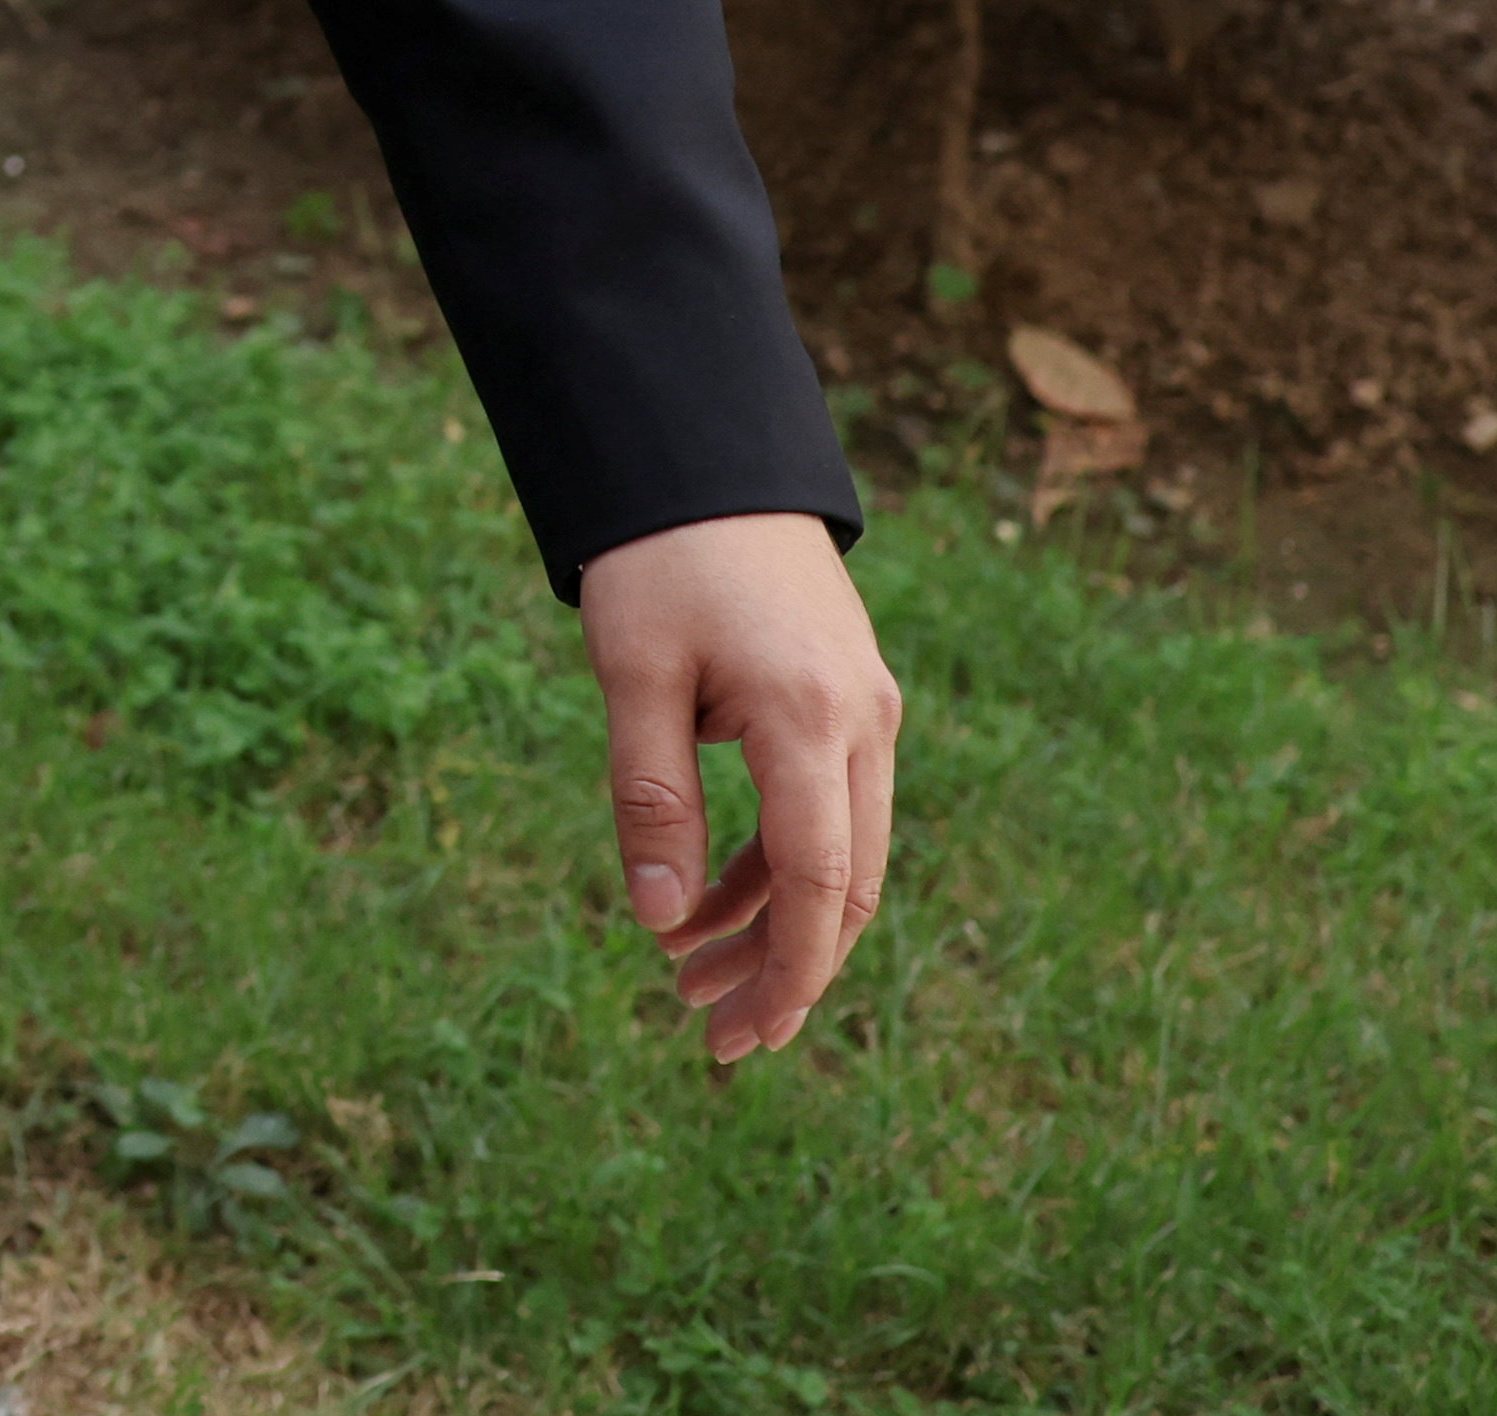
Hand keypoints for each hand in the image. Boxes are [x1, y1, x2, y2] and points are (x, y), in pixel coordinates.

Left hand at [579, 510, 902, 1068]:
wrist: (707, 461)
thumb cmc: (658, 560)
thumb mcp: (631, 674)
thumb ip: (649, 797)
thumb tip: (659, 920)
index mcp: (810, 719)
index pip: (820, 882)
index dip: (789, 972)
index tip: (743, 1036)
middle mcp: (863, 725)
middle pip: (846, 886)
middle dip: (786, 970)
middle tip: (714, 1035)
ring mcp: (866, 715)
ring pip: (838, 856)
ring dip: (773, 923)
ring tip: (689, 979)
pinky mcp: (847, 705)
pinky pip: (823, 812)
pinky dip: (774, 865)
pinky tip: (706, 902)